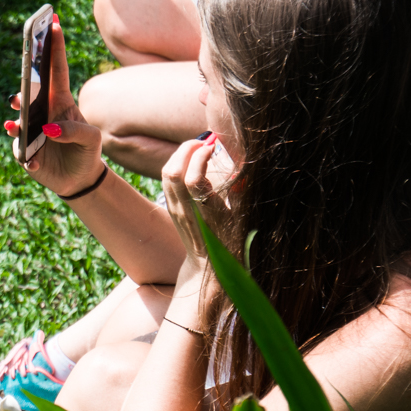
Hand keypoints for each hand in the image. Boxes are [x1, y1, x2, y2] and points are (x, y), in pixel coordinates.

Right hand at [3, 20, 104, 195]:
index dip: (55, 49)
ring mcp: (31, 131)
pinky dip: (27, 156)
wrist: (80, 179)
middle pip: (30, 93)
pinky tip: (34, 161)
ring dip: (17, 124)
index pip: (56, 71)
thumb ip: (75, 132)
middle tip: (22, 84)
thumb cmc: (87, 150)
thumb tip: (49, 130)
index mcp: (60, 102)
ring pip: (18, 121)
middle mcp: (42, 112)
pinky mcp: (25, 152)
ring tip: (18, 126)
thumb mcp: (91, 140)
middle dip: (24, 85)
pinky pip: (20, 151)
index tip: (53, 25)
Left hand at [159, 133, 238, 319]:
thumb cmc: (233, 244)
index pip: (193, 179)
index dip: (200, 157)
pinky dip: (176, 163)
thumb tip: (244, 170)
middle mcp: (187, 210)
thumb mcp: (244, 221)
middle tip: (203, 141)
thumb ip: (242, 195)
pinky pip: (167, 180)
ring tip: (197, 146)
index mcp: (207, 213)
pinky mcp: (172, 208)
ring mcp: (176, 209)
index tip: (213, 146)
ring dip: (179, 154)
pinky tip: (190, 160)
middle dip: (186, 149)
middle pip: (174, 171)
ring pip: (167, 173)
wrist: (208, 269)